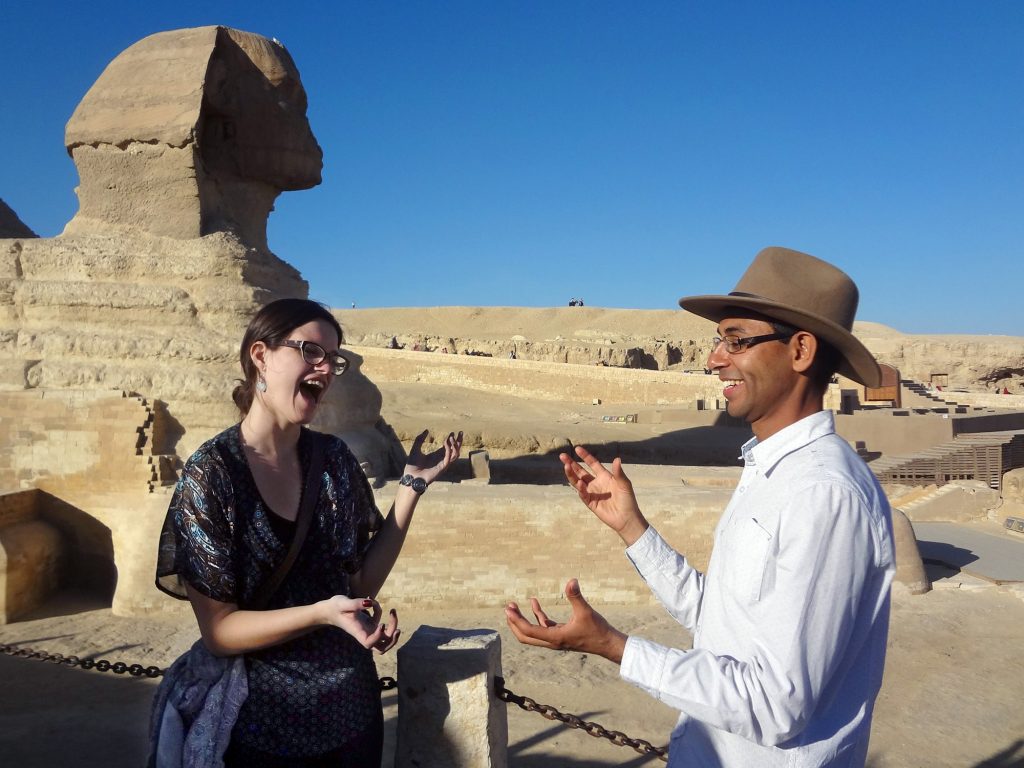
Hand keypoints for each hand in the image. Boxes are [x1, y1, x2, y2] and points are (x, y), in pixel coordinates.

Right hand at [320, 596, 399, 652]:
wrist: (331, 610)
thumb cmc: (335, 607)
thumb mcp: (343, 603)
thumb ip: (356, 603)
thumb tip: (369, 602)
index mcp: (358, 632)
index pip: (369, 644)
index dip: (378, 637)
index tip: (381, 624)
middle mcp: (365, 634)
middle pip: (382, 646)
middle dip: (392, 639)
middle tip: (396, 625)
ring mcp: (369, 630)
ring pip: (386, 638)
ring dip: (393, 627)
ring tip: (392, 611)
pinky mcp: (370, 624)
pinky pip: (380, 622)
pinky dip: (381, 612)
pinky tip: (372, 600)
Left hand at [403, 429, 463, 485]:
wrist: (411, 476)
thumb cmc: (412, 465)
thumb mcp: (415, 448)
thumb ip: (420, 439)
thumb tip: (426, 430)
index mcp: (436, 455)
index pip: (448, 447)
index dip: (451, 440)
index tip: (452, 432)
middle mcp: (441, 459)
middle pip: (455, 450)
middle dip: (458, 441)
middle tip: (461, 432)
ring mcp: (443, 464)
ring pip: (455, 454)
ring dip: (455, 445)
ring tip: (452, 437)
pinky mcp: (442, 468)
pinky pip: (449, 458)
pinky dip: (449, 450)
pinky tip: (446, 442)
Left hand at [504, 579, 627, 663]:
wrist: (607, 643)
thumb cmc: (597, 629)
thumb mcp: (586, 611)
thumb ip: (576, 596)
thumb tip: (571, 581)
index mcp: (555, 637)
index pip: (529, 631)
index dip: (517, 620)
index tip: (508, 610)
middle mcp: (552, 641)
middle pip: (525, 636)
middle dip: (514, 623)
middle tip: (507, 608)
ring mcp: (555, 639)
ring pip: (532, 633)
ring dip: (522, 620)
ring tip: (514, 605)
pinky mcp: (560, 635)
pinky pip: (543, 627)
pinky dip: (537, 616)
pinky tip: (534, 603)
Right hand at [560, 446, 648, 544]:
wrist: (627, 518)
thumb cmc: (628, 500)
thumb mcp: (624, 484)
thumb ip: (619, 472)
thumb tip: (617, 459)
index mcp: (604, 476)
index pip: (592, 463)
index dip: (585, 456)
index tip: (577, 448)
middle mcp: (596, 483)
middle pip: (581, 471)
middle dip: (571, 464)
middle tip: (562, 456)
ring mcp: (592, 492)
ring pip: (578, 481)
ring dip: (571, 474)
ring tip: (566, 466)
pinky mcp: (590, 503)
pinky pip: (583, 494)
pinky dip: (580, 489)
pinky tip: (579, 483)